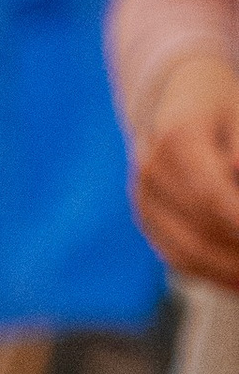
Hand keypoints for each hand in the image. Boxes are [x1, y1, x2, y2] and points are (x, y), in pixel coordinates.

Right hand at [134, 54, 238, 289]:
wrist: (174, 99)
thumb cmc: (220, 105)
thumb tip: (238, 187)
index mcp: (176, 140)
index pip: (211, 195)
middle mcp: (151, 174)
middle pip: (198, 230)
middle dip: (237, 254)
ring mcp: (144, 201)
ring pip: (186, 252)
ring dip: (227, 272)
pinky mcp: (147, 221)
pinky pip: (177, 258)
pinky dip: (211, 275)